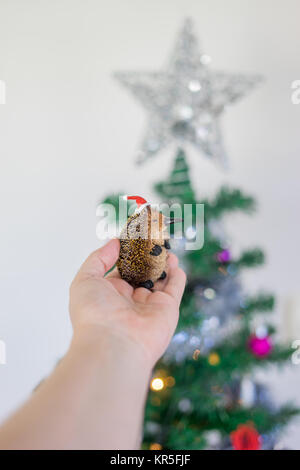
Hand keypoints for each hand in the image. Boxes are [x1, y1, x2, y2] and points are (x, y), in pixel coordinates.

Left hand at [69, 239, 185, 365]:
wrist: (113, 344)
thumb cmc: (94, 313)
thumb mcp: (85, 279)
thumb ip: (99, 258)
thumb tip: (114, 242)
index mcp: (110, 293)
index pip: (122, 269)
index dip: (127, 252)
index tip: (133, 235)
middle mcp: (130, 299)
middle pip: (143, 272)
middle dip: (147, 255)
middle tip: (152, 236)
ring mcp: (150, 305)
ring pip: (160, 279)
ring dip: (163, 262)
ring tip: (165, 244)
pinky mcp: (168, 309)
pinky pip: (174, 288)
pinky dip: (177, 275)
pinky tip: (175, 261)